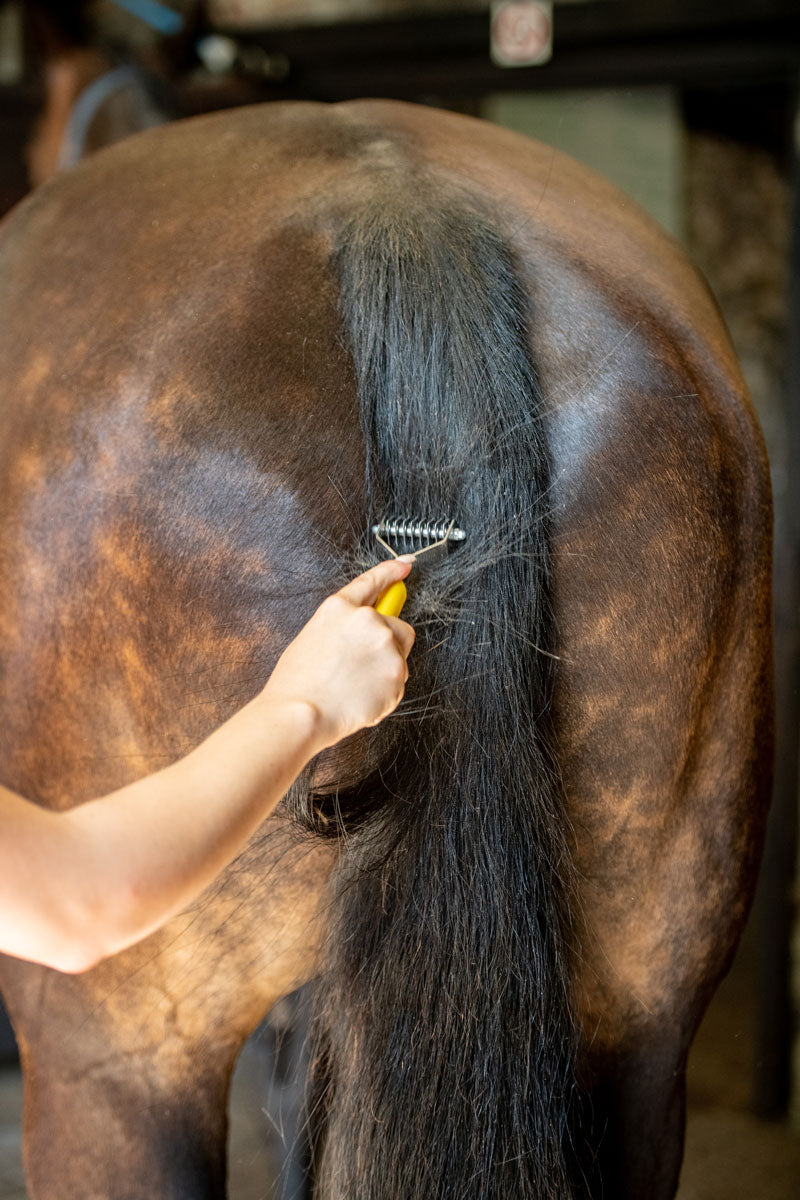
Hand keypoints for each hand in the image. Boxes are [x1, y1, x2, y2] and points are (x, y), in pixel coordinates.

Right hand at [262, 558, 415, 750]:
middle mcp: (366, 619)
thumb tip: (358, 636)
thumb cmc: (297, 685)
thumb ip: (342, 629)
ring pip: (400, 656)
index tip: (405, 565)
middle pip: (398, 626)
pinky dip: (387, 692)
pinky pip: (399, 681)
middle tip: (364, 667)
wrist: (300, 714)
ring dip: (386, 670)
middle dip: (390, 644)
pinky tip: (362, 698)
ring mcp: (385, 644)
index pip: (372, 581)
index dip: (391, 572)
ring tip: (355, 687)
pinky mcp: (398, 671)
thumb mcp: (312, 638)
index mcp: (339, 607)